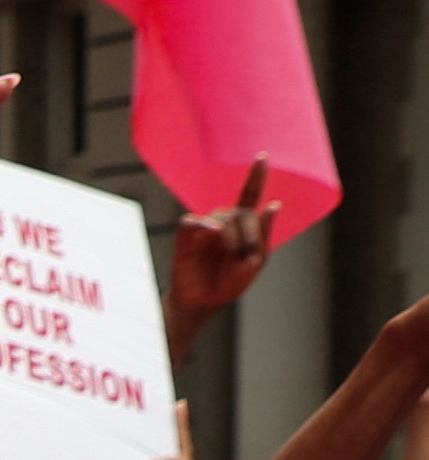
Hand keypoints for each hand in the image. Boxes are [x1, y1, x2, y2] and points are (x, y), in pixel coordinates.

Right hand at [169, 158, 277, 328]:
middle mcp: (224, 221)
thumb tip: (273, 205)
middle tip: (246, 258)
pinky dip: (205, 225)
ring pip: (223, 218)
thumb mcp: (256, 260)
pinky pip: (195, 221)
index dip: (256, 176)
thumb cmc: (229, 282)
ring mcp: (205, 227)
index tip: (262, 156)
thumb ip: (264, 233)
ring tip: (229, 259)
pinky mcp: (186, 236)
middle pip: (241, 213)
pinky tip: (212, 232)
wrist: (203, 302)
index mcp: (243, 225)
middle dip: (249, 234)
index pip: (250, 194)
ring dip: (232, 238)